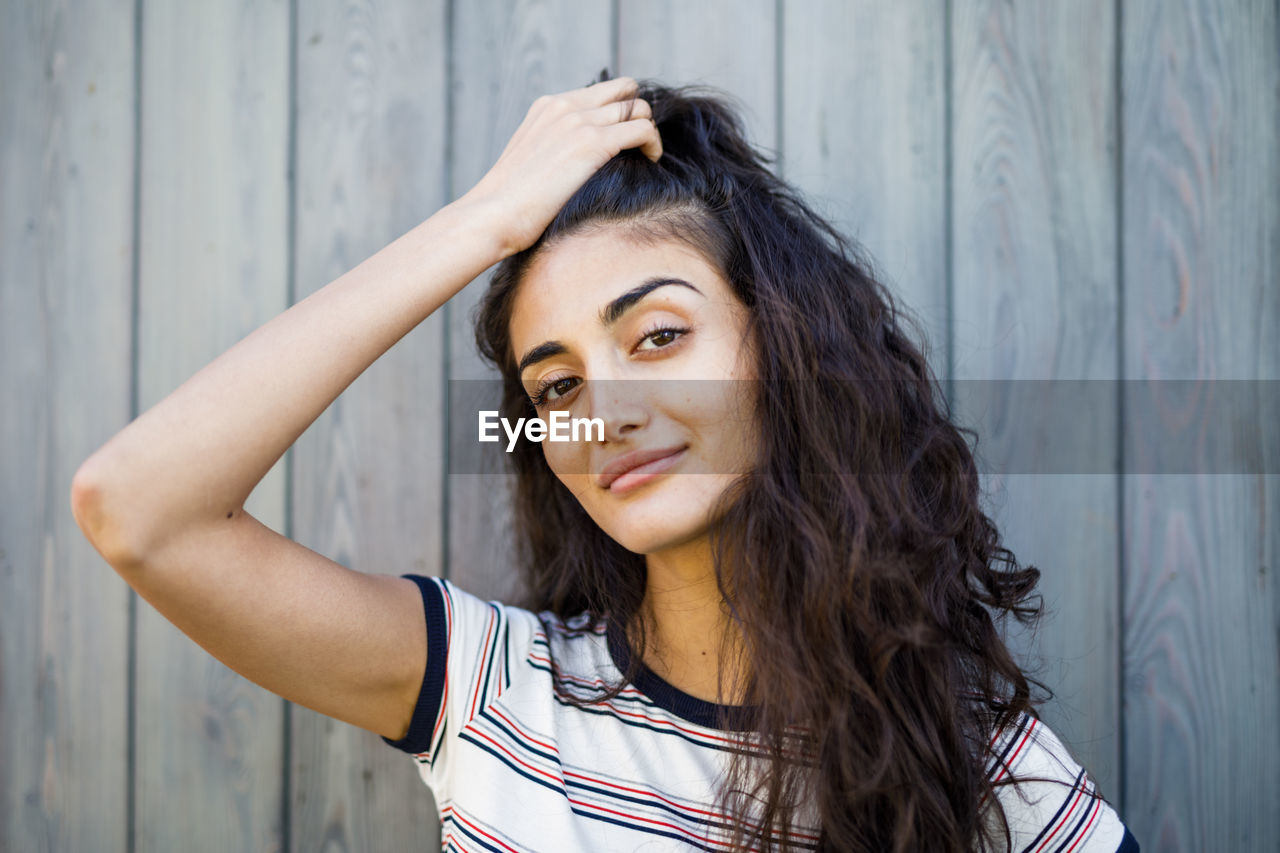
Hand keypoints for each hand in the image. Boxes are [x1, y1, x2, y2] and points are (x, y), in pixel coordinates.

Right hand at [458, 77, 662, 258]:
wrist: (492, 215)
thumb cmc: (511, 203)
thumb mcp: (531, 161)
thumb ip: (555, 148)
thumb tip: (579, 163)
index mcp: (548, 106)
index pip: (602, 91)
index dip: (621, 110)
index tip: (626, 138)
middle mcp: (565, 105)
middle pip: (625, 91)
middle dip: (639, 115)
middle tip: (640, 146)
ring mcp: (578, 121)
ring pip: (638, 108)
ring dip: (648, 132)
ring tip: (646, 157)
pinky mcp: (592, 143)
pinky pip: (643, 129)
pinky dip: (653, 144)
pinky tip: (650, 162)